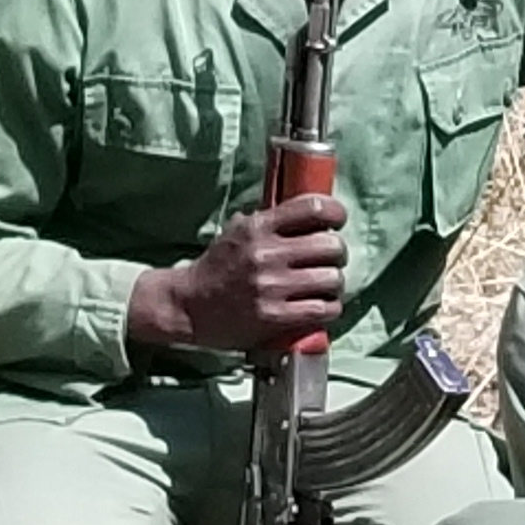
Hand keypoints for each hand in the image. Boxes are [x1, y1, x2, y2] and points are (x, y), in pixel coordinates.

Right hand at [124, 194, 345, 353]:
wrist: (187, 306)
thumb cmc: (218, 268)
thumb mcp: (238, 232)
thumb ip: (271, 221)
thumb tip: (311, 212)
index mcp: (257, 228)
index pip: (313, 208)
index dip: (335, 213)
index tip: (337, 221)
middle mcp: (265, 254)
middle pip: (331, 245)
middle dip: (338, 254)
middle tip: (330, 260)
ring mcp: (270, 286)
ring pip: (332, 279)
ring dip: (334, 283)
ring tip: (324, 286)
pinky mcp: (274, 316)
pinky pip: (323, 309)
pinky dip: (329, 307)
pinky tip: (320, 306)